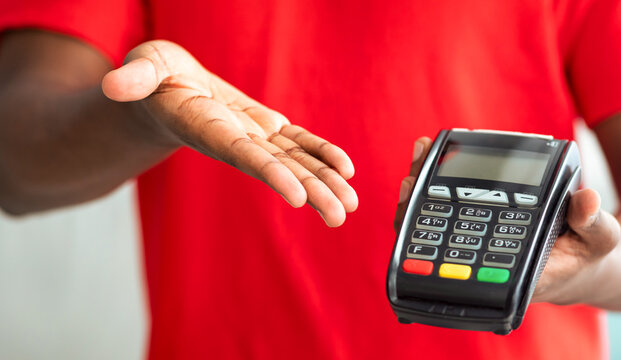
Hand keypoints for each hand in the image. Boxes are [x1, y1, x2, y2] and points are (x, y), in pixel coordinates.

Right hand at [101, 40, 356, 226]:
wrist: (168, 91)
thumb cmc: (153, 80)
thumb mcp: (142, 68)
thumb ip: (134, 77)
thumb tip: (113, 85)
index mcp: (208, 130)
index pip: (243, 156)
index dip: (271, 174)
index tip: (298, 196)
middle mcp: (235, 141)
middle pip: (278, 169)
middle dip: (311, 191)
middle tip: (340, 215)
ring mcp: (253, 137)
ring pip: (294, 161)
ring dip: (324, 181)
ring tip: (350, 204)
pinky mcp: (265, 126)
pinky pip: (298, 142)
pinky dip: (321, 153)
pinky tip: (346, 168)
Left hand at [394, 137, 620, 305]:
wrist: (576, 259)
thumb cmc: (583, 250)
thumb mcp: (600, 238)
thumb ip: (594, 222)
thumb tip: (586, 200)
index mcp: (512, 275)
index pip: (465, 263)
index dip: (439, 239)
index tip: (430, 204)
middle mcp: (484, 264)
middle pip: (440, 239)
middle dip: (420, 208)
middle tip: (412, 177)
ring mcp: (473, 246)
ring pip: (436, 223)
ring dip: (422, 193)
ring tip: (417, 159)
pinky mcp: (471, 228)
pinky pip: (444, 210)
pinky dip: (433, 185)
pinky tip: (427, 158)